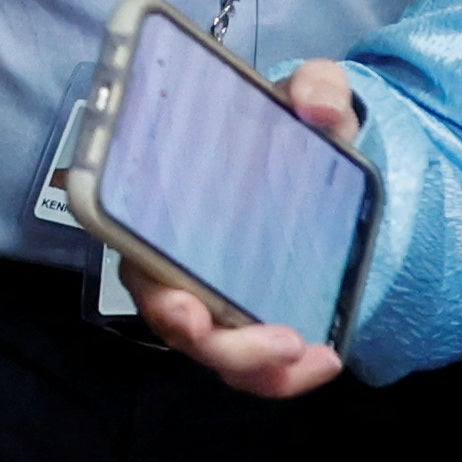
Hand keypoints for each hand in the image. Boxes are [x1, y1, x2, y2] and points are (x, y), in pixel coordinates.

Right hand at [130, 59, 358, 396]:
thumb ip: (316, 86)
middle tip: (278, 342)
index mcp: (164, 201)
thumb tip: (318, 109)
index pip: (135, 253)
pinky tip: (326, 359)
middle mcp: (176, 256)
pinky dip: (284, 376)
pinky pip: (252, 362)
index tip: (188, 308)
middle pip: (175, 320)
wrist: (324, 155)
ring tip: (311, 358)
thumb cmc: (291, 126)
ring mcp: (212, 291)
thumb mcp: (311, 92)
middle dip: (219, 345)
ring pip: (214, 351)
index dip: (154, 290)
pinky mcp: (250, 314)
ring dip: (255, 369)